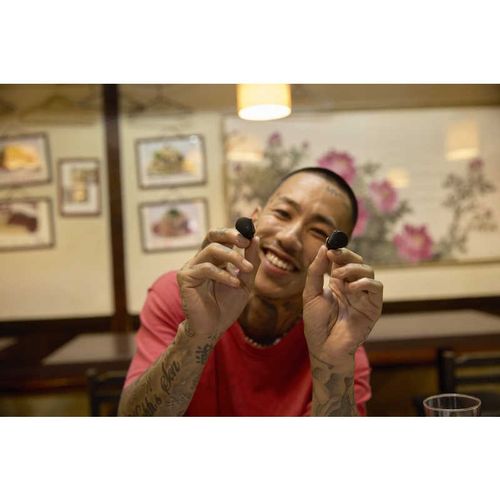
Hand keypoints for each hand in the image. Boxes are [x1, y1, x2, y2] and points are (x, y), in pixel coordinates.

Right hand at [177, 227, 260, 338]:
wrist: (213, 328)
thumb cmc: (227, 306)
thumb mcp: (245, 282)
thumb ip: (250, 261)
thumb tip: (255, 238)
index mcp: (214, 259)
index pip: (221, 237)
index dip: (235, 233)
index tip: (250, 236)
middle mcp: (201, 259)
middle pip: (212, 236)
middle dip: (230, 235)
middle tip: (245, 241)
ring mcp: (191, 267)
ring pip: (212, 250)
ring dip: (233, 257)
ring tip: (247, 269)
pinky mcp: (185, 277)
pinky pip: (206, 268)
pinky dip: (224, 274)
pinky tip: (235, 283)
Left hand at [302, 245, 382, 363]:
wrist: (323, 347)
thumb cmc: (316, 323)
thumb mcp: (310, 294)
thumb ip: (316, 272)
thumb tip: (323, 248)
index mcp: (338, 282)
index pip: (343, 260)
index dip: (338, 251)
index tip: (329, 247)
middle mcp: (352, 286)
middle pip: (358, 262)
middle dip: (347, 255)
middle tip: (334, 255)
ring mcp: (364, 296)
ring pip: (369, 271)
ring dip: (353, 269)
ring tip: (337, 278)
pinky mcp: (373, 307)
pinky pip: (377, 288)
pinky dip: (365, 283)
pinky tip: (351, 288)